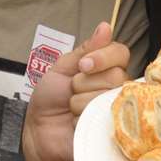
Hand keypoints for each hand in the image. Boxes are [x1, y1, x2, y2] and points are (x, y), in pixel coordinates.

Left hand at [22, 22, 130, 160]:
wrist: (39, 133)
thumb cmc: (50, 100)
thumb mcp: (62, 67)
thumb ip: (86, 49)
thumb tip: (105, 26)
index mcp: (106, 69)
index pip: (120, 53)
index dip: (103, 57)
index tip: (83, 66)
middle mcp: (117, 88)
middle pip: (114, 76)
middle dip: (84, 83)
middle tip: (72, 92)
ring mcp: (116, 111)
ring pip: (105, 97)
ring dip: (79, 104)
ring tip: (72, 110)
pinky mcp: (112, 133)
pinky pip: (101, 120)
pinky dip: (81, 121)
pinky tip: (77, 124)